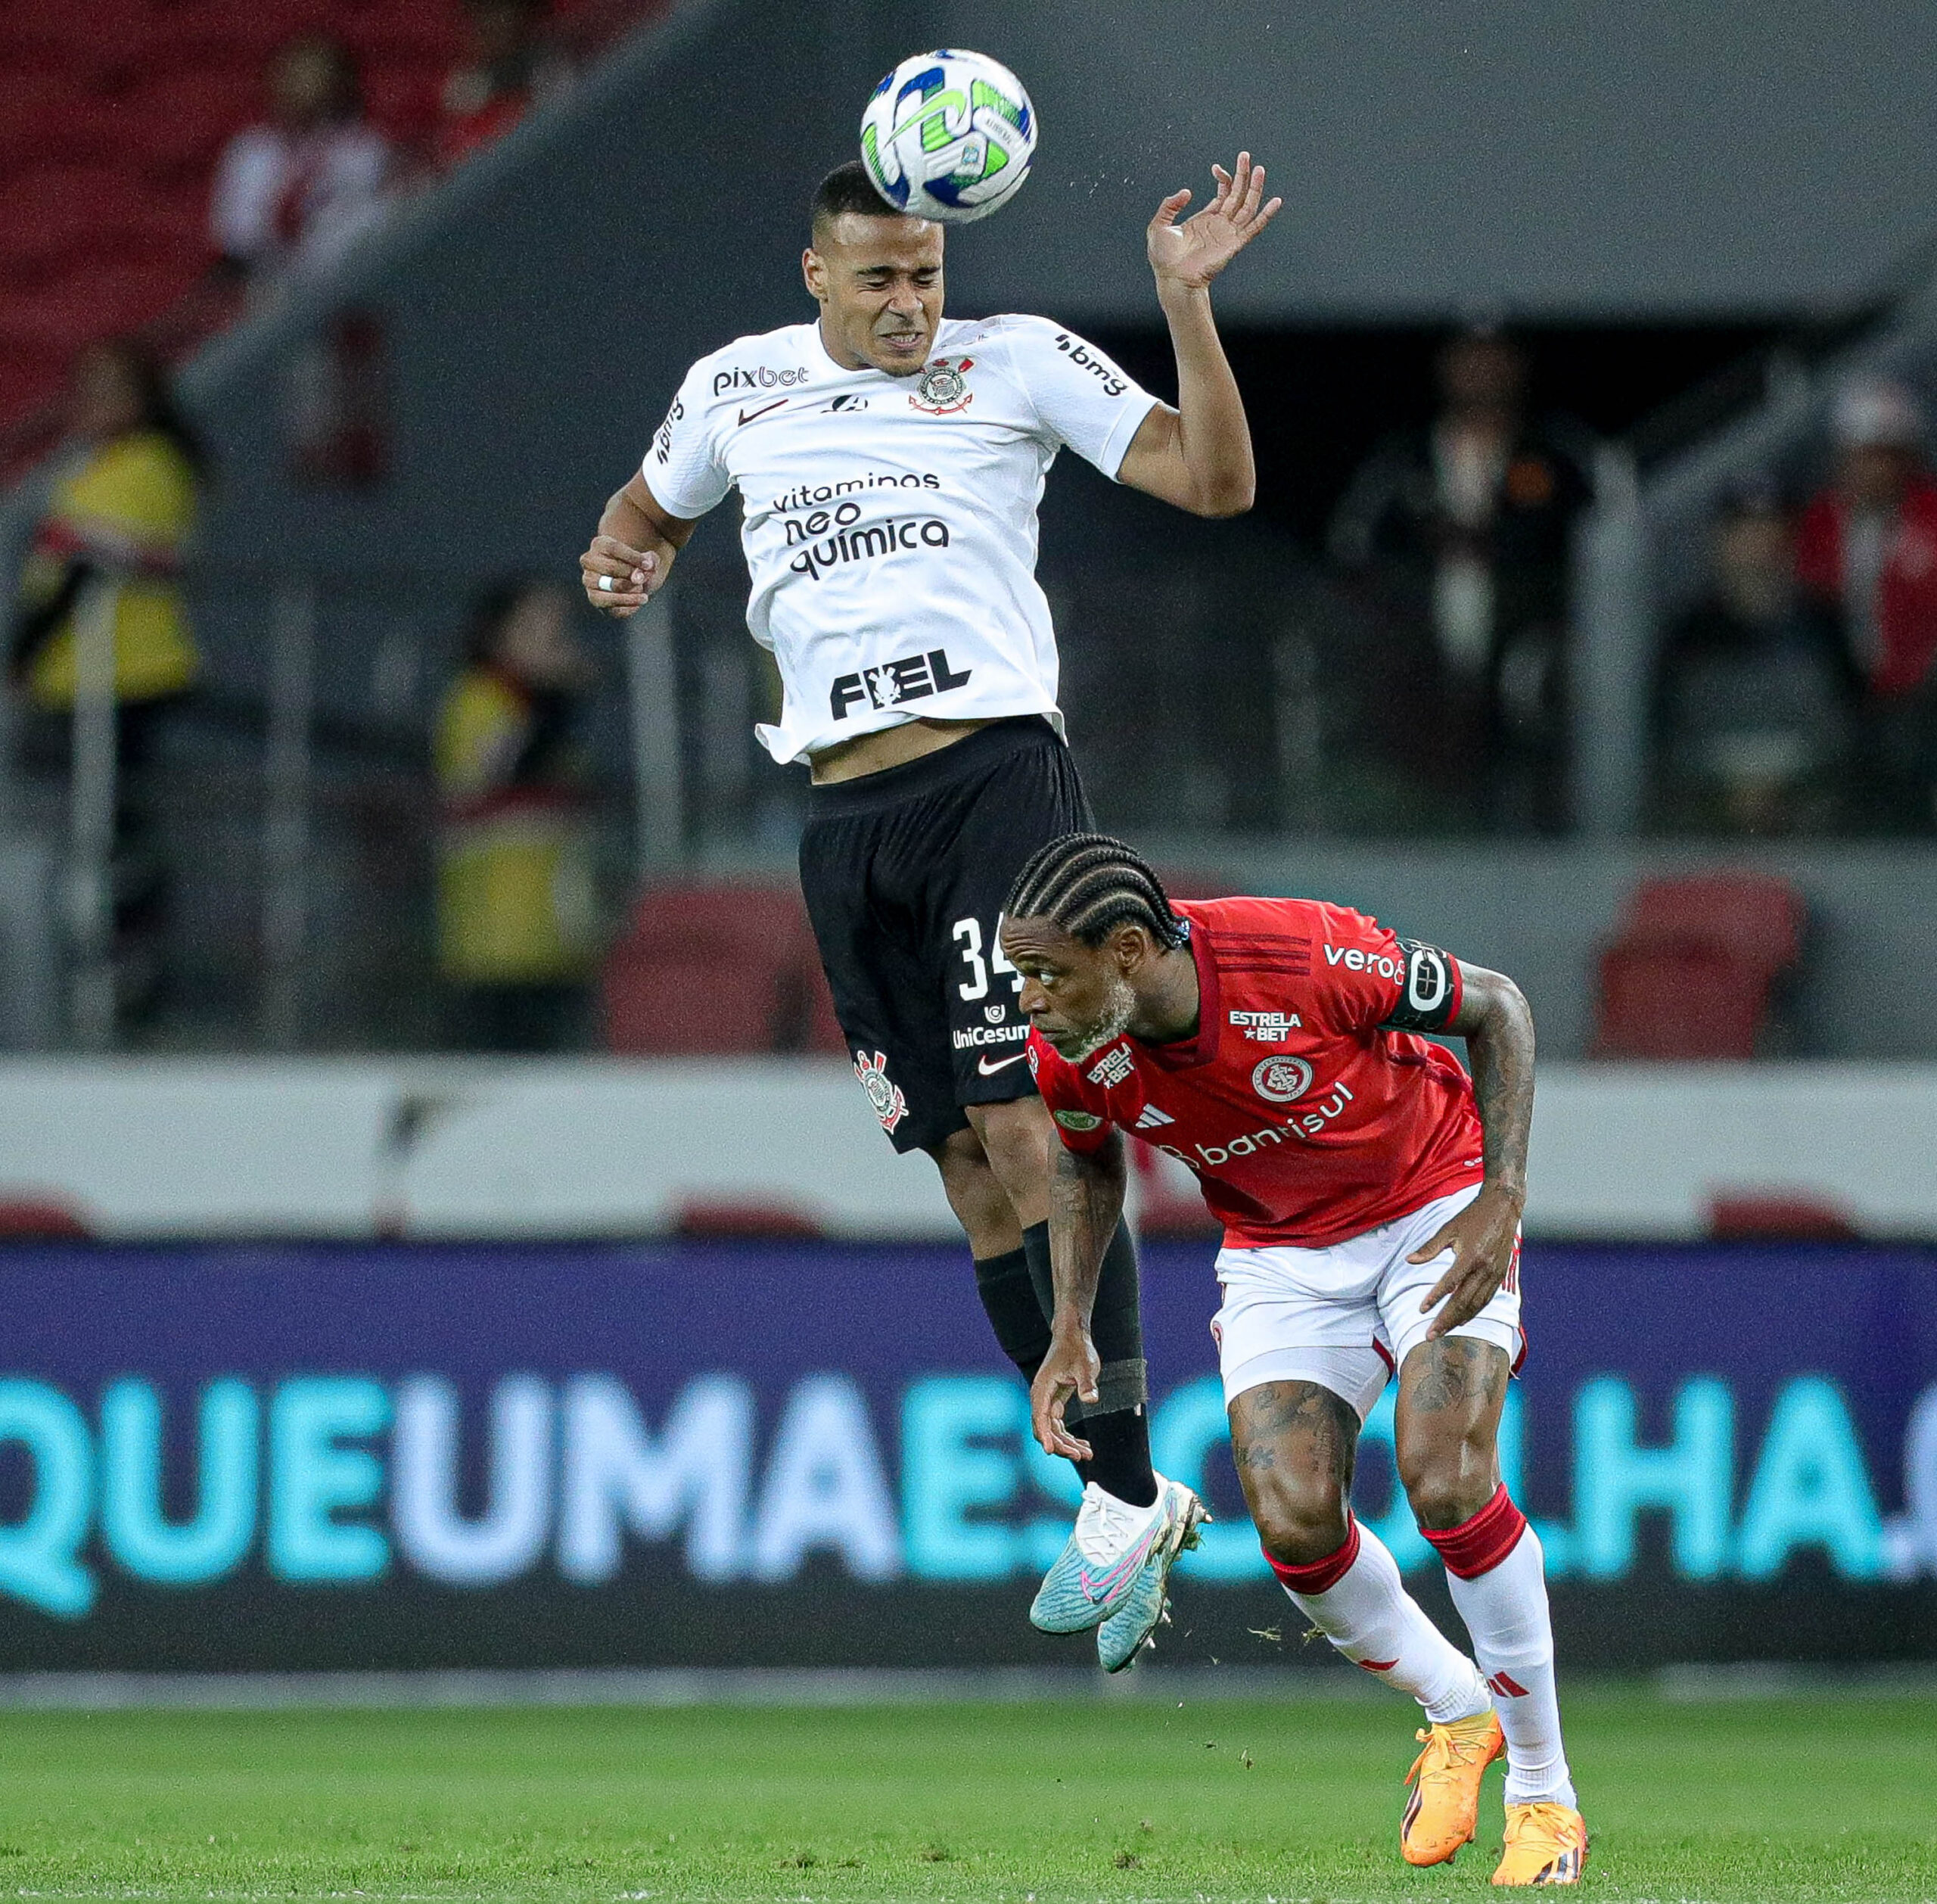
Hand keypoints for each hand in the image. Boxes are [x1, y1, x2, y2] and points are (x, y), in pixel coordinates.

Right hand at [579, 535, 657, 617]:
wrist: (632, 579)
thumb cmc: (639, 564)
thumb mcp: (649, 558)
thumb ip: (649, 561)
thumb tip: (638, 577)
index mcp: (600, 544)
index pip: (614, 548)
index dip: (633, 557)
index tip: (648, 566)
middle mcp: (589, 561)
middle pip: (611, 567)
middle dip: (631, 576)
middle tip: (644, 581)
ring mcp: (589, 581)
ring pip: (608, 588)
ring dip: (630, 594)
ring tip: (644, 597)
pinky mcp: (595, 599)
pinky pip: (610, 606)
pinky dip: (627, 607)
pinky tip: (638, 603)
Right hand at [1030, 1323, 1101, 1462]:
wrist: (1073, 1337)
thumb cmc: (1077, 1349)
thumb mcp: (1085, 1366)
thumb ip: (1087, 1384)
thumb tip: (1091, 1399)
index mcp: (1042, 1389)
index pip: (1040, 1417)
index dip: (1045, 1436)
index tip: (1050, 1452)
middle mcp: (1040, 1397)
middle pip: (1044, 1429)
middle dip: (1060, 1445)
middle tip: (1081, 1456)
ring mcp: (1047, 1401)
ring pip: (1052, 1431)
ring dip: (1067, 1445)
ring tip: (1087, 1455)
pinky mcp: (1055, 1402)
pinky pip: (1058, 1426)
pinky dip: (1069, 1437)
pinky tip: (1084, 1445)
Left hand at [1147, 152, 1282, 293]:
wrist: (1172, 278)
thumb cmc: (1164, 259)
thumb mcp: (1159, 225)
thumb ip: (1170, 205)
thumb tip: (1187, 192)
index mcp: (1205, 219)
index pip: (1223, 193)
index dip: (1223, 178)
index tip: (1216, 168)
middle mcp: (1219, 224)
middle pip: (1238, 194)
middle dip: (1242, 174)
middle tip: (1245, 155)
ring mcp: (1227, 233)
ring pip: (1247, 206)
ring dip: (1255, 188)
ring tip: (1259, 169)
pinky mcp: (1233, 244)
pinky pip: (1254, 228)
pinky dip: (1266, 215)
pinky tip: (1276, 201)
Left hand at [1409, 1181, 1523, 1338]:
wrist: (1503, 1207)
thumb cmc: (1472, 1216)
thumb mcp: (1448, 1228)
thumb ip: (1429, 1247)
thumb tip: (1409, 1261)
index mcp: (1470, 1256)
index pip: (1450, 1284)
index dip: (1435, 1298)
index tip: (1421, 1311)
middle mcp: (1485, 1269)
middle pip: (1463, 1301)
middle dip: (1446, 1320)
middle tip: (1430, 1335)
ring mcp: (1495, 1274)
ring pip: (1476, 1305)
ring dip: (1459, 1320)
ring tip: (1443, 1331)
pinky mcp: (1501, 1275)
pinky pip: (1486, 1299)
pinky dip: (1474, 1312)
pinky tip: (1463, 1319)